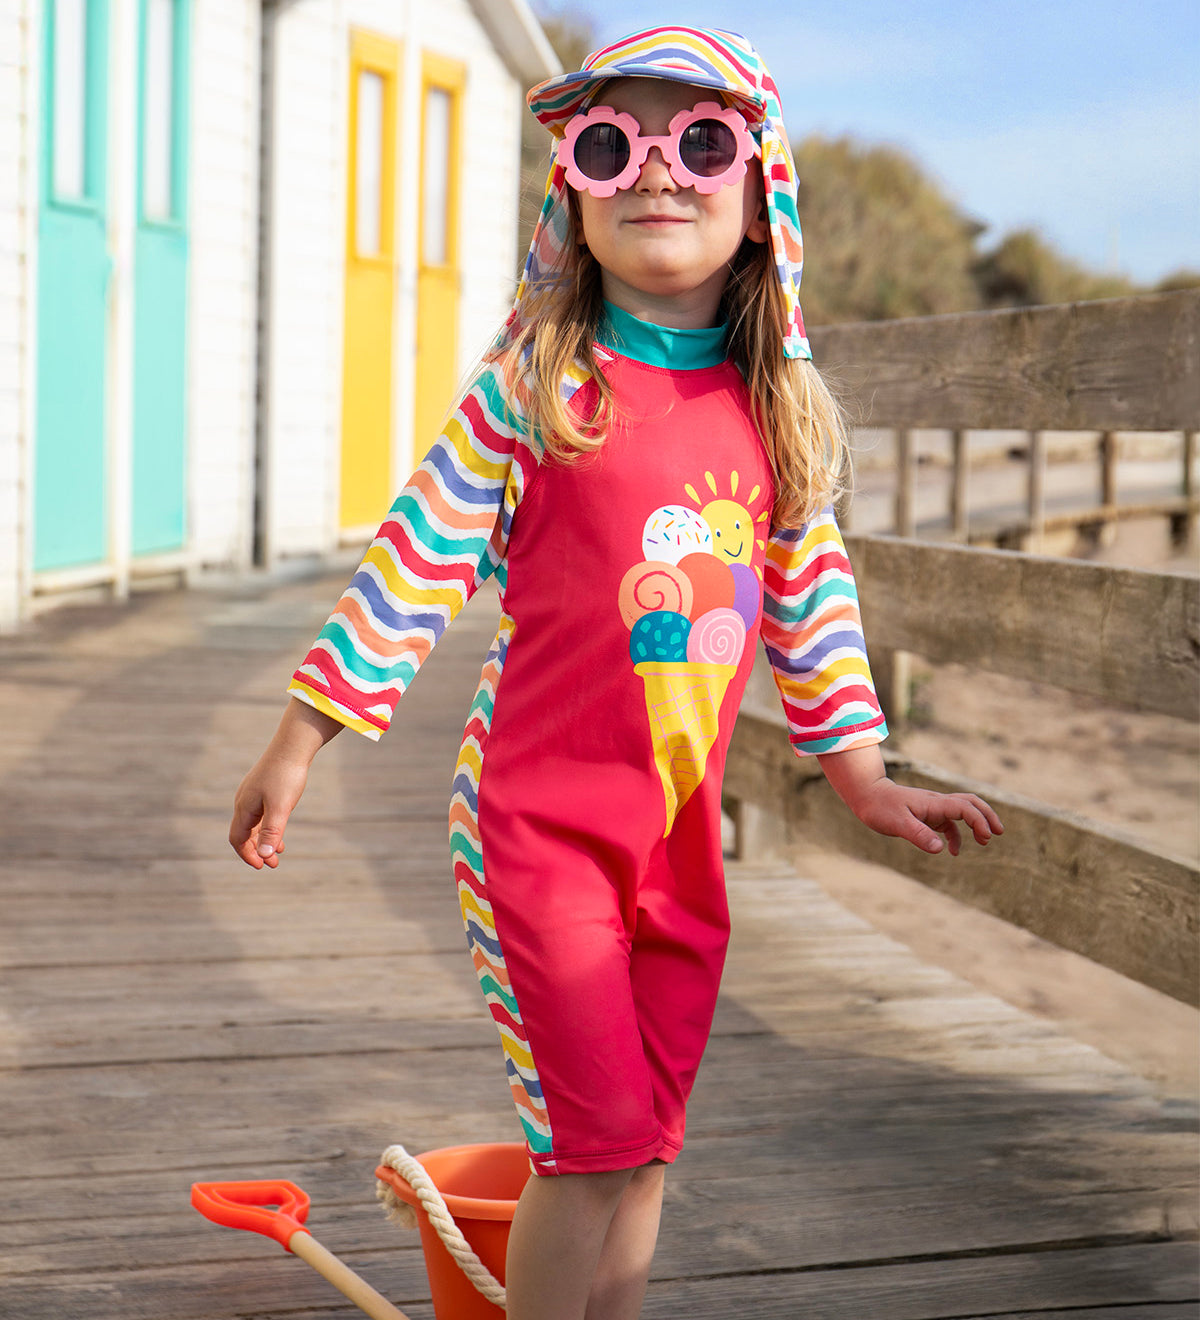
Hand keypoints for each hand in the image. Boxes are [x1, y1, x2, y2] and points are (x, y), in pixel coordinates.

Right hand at [228, 698, 342, 868]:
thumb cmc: (286, 776)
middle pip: (244, 833)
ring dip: (264, 840)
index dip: (247, 854)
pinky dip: (269, 826)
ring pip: (254, 824)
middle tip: (273, 864)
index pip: (237, 838)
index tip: (262, 866)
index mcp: (244, 807)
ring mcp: (253, 794)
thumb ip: (272, 831)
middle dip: (257, 850)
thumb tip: (265, 855)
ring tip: (279, 853)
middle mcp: (244, 801)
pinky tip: (281, 831)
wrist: (293, 745)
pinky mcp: (264, 788)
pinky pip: (261, 813)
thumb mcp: (281, 807)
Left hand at [850, 778, 1002, 855]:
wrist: (866, 794)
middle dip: (987, 815)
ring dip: (976, 823)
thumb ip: (918, 834)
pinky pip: (948, 823)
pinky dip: (955, 835)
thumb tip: (940, 849)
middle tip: (999, 832)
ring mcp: (932, 808)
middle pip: (971, 802)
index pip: (965, 808)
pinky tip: (952, 851)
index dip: (980, 821)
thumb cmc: (880, 807)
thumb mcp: (897, 823)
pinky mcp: (926, 815)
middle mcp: (937, 803)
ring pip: (962, 811)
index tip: (986, 837)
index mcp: (934, 803)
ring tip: (985, 841)